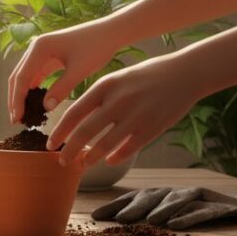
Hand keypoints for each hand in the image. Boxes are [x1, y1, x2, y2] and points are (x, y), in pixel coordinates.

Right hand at [7, 21, 122, 123]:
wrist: (111, 32)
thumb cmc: (97, 47)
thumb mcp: (79, 70)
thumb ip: (61, 89)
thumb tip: (45, 108)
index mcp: (39, 48)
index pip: (21, 78)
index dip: (17, 100)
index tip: (18, 118)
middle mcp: (36, 47)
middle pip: (17, 77)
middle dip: (15, 99)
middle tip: (16, 120)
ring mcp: (40, 51)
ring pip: (24, 76)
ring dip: (21, 95)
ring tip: (23, 114)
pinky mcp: (48, 56)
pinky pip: (34, 75)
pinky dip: (32, 89)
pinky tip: (34, 103)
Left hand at [46, 54, 204, 165]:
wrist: (186, 72)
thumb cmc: (145, 76)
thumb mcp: (117, 79)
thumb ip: (97, 98)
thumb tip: (74, 120)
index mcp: (105, 86)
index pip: (74, 113)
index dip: (59, 132)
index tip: (50, 144)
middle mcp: (118, 101)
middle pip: (85, 132)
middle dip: (69, 150)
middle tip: (61, 161)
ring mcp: (136, 115)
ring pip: (104, 144)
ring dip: (90, 158)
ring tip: (82, 164)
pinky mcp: (153, 127)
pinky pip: (128, 149)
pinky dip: (115, 157)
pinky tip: (108, 161)